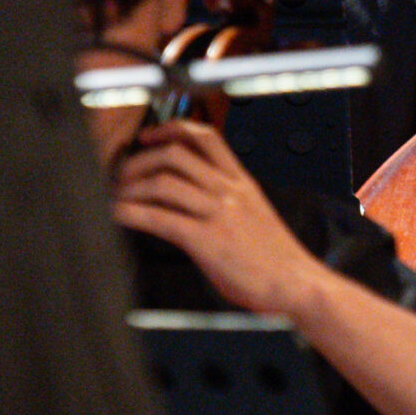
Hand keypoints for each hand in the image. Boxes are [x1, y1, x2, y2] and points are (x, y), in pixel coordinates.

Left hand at [111, 120, 326, 317]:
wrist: (297, 285)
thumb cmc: (276, 259)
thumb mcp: (255, 214)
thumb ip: (227, 201)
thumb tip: (193, 196)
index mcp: (243, 183)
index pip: (206, 137)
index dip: (171, 129)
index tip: (149, 136)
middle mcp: (230, 191)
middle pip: (176, 154)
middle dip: (140, 159)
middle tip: (123, 172)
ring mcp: (218, 213)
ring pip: (164, 181)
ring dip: (131, 187)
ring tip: (117, 195)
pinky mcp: (207, 240)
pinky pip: (160, 218)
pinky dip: (131, 213)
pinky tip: (118, 216)